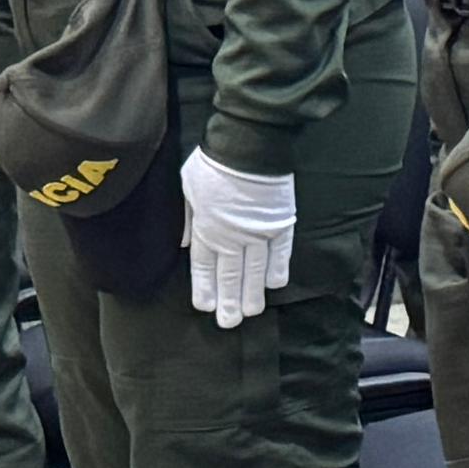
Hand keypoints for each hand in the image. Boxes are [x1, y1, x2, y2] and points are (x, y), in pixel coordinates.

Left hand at [178, 149, 296, 327]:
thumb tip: (187, 243)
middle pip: (231, 275)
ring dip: (253, 292)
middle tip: (230, 323)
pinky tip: (275, 284)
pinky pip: (281, 251)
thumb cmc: (213, 162)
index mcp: (207, 227)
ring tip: (251, 312)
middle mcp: (233, 236)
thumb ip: (188, 219)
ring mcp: (259, 231)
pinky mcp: (282, 221)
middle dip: (229, 301)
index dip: (206, 288)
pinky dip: (279, 268)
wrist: (248, 144)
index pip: (205, 266)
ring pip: (255, 269)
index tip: (206, 307)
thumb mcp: (188, 187)